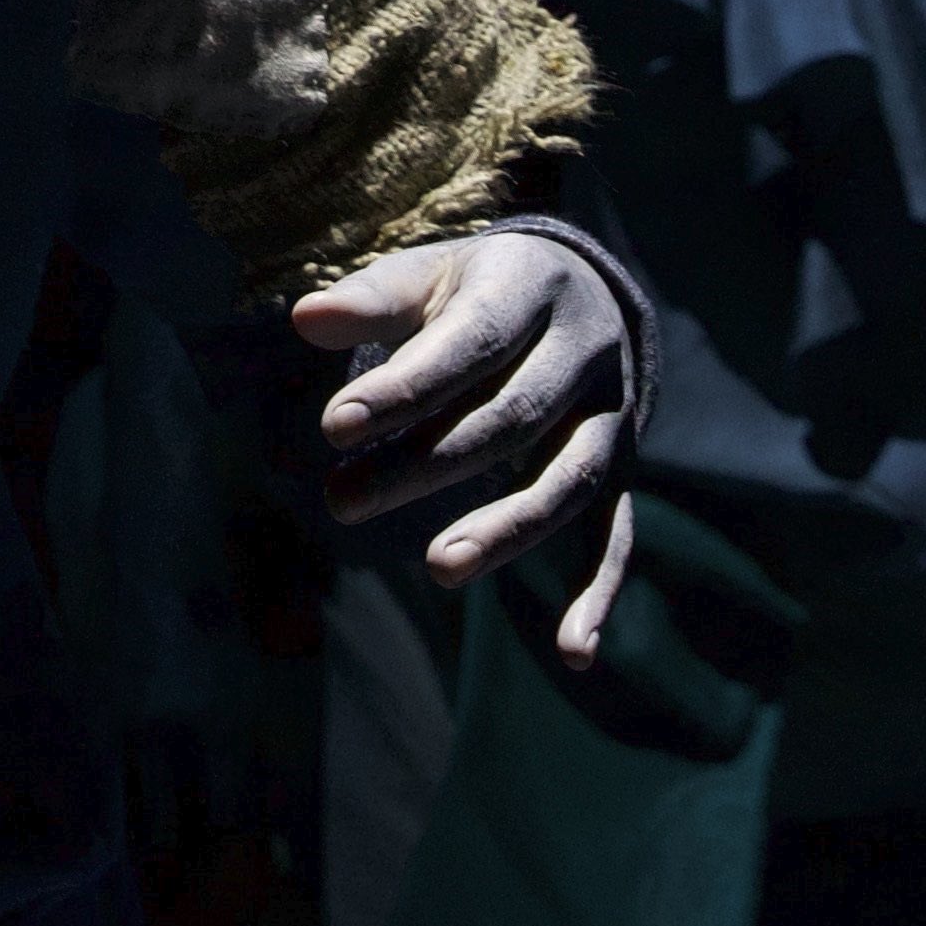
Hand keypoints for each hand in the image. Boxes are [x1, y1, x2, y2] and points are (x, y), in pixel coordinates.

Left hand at [293, 230, 645, 664]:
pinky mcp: (621, 469)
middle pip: (509, 419)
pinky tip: (573, 651)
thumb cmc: (478, 289)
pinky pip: (617, 534)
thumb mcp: (430, 274)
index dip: (404, 387)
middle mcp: (583, 352)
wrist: (584, 289)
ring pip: (566, 480)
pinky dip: (599, 591)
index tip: (333, 428)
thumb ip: (373, 299)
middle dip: (424, 465)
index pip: (469, 343)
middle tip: (341, 504)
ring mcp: (611, 416)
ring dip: (507, 531)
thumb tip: (304, 320)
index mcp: (529, 288)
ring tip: (438, 568)